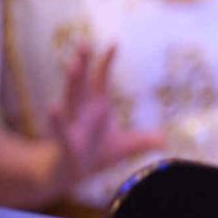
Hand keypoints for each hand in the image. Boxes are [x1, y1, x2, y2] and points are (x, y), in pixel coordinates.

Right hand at [45, 44, 163, 196]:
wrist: (68, 174)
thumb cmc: (92, 154)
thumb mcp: (123, 147)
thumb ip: (143, 141)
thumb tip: (166, 139)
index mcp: (95, 107)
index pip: (101, 80)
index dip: (106, 62)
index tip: (114, 43)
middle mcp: (81, 112)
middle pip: (82, 83)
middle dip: (83, 64)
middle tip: (84, 44)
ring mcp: (71, 125)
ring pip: (70, 100)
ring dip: (72, 83)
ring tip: (72, 65)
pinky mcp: (64, 143)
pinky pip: (60, 130)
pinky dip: (57, 120)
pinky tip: (52, 107)